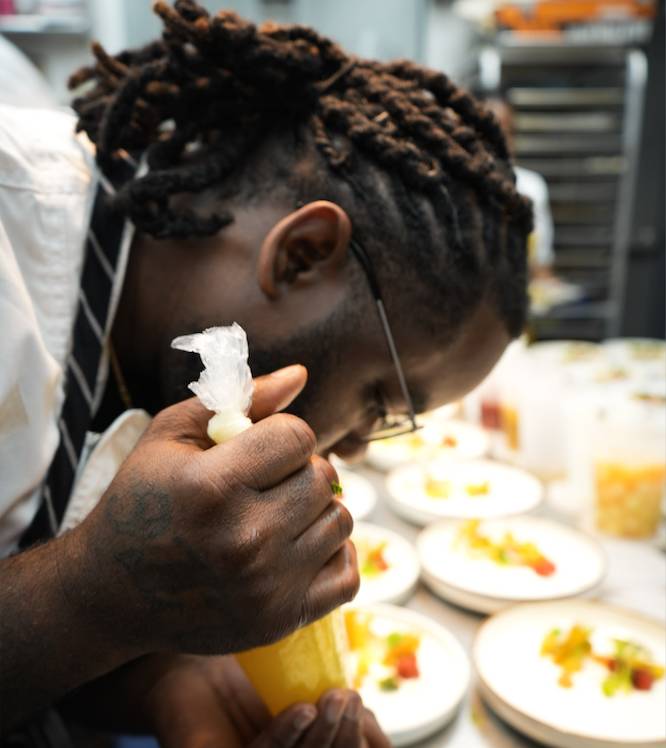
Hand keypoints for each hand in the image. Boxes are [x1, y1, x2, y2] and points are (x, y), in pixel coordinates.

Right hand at [69, 365, 358, 656]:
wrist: (113, 592)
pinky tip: (300, 545)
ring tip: (278, 511)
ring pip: (340, 520)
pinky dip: (333, 554)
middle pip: (322, 478)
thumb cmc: (141, 502)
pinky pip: (348, 575)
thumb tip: (301, 374)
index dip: (281, 434)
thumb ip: (238, 399)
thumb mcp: (170, 437)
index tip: (260, 447)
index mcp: (211, 489)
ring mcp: (266, 587)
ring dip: (316, 509)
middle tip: (267, 481)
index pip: (298, 437)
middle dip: (299, 469)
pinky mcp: (281, 621)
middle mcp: (243, 541)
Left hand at [143, 654, 389, 747]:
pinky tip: (301, 709)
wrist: (194, 657)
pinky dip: (284, 734)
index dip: (355, 744)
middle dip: (342, 740)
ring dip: (320, 736)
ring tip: (335, 698)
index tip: (364, 707)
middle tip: (350, 698)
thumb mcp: (306, 694)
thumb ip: (340, 718)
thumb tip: (383, 745)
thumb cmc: (252, 678)